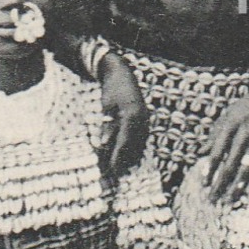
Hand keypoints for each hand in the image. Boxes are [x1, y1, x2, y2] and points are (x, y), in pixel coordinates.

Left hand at [95, 52, 147, 177]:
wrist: (123, 74)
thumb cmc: (112, 89)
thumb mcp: (106, 107)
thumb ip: (107, 126)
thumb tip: (103, 145)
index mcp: (132, 115)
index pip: (124, 142)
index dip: (118, 157)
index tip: (112, 170)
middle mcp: (142, 119)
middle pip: (133, 146)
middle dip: (124, 161)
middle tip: (114, 174)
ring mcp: (146, 120)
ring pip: (139, 144)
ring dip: (130, 156)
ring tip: (120, 169)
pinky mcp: (145, 120)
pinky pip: (141, 138)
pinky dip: (134, 148)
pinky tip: (128, 156)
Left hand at [205, 83, 248, 201]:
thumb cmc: (243, 108)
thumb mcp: (225, 117)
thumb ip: (213, 136)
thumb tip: (200, 152)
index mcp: (229, 127)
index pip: (216, 153)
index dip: (209, 169)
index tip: (203, 184)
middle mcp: (243, 136)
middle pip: (230, 165)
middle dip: (220, 184)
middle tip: (213, 199)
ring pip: (247, 169)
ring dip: (237, 186)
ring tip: (229, 200)